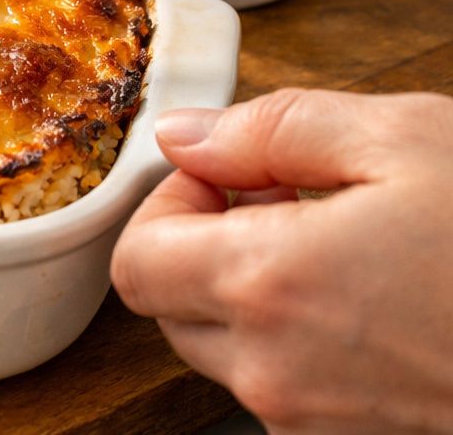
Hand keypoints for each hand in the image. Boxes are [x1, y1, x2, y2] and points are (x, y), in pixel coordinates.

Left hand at [111, 89, 452, 432]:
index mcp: (266, 285)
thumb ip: (268, 131)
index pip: (135, 260)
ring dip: (249, 289)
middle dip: (203, 242)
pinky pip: (284, 384)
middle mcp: (274, 370)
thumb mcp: (401, 139)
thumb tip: (184, 134)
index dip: (170, 202)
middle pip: (170, 306)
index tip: (230, 173)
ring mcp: (315, 418)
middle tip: (285, 199)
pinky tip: (370, 292)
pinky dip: (296, 335)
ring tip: (338, 242)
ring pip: (222, 349)